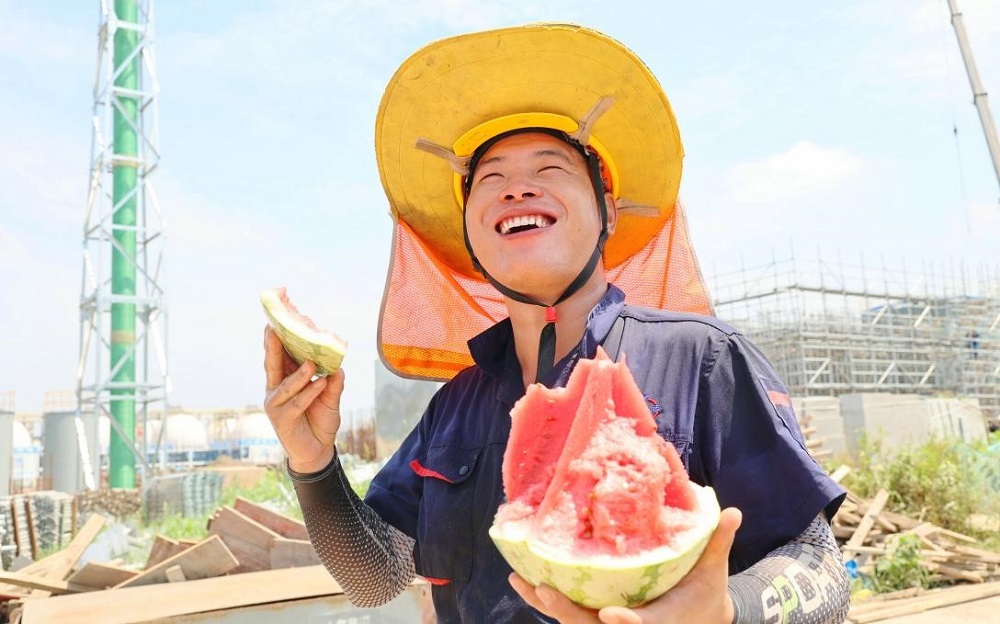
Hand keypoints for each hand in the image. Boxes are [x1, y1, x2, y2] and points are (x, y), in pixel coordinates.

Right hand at [263, 325, 344, 472]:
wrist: (318, 451)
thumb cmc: (320, 420)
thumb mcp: (330, 399)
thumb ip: (334, 384)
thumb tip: (339, 369)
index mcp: (285, 380)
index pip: (281, 357)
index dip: (279, 340)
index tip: (277, 322)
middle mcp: (276, 390)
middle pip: (273, 365)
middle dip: (273, 347)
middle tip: (274, 329)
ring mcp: (276, 405)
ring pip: (287, 385)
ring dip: (299, 374)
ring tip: (312, 363)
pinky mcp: (281, 420)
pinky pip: (297, 403)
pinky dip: (309, 393)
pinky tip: (320, 384)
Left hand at [510, 507, 742, 623]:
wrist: (698, 615)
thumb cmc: (704, 591)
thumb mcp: (713, 569)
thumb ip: (719, 542)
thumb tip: (734, 511)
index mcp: (661, 620)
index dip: (625, 623)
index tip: (609, 614)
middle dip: (569, 612)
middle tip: (545, 590)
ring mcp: (612, 623)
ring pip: (575, 621)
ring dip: (548, 604)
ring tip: (519, 581)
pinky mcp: (599, 616)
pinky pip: (571, 610)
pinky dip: (548, 599)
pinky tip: (525, 581)